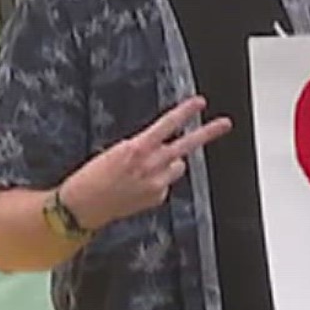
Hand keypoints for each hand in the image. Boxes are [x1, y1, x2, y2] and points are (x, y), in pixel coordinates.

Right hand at [63, 97, 232, 229]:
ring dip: (170, 164)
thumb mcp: (115, 152)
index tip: (200, 103)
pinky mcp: (157, 198)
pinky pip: (165, 184)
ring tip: (150, 169)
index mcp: (138, 148)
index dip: (185, 112)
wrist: (83, 206)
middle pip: (187, 145)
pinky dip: (157, 183)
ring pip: (178, 166)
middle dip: (207, 133)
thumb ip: (142, 148)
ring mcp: (156, 183)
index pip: (167, 124)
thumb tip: (159, 147)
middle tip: (225, 123)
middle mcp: (151, 165)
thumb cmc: (92, 178)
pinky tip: (139, 187)